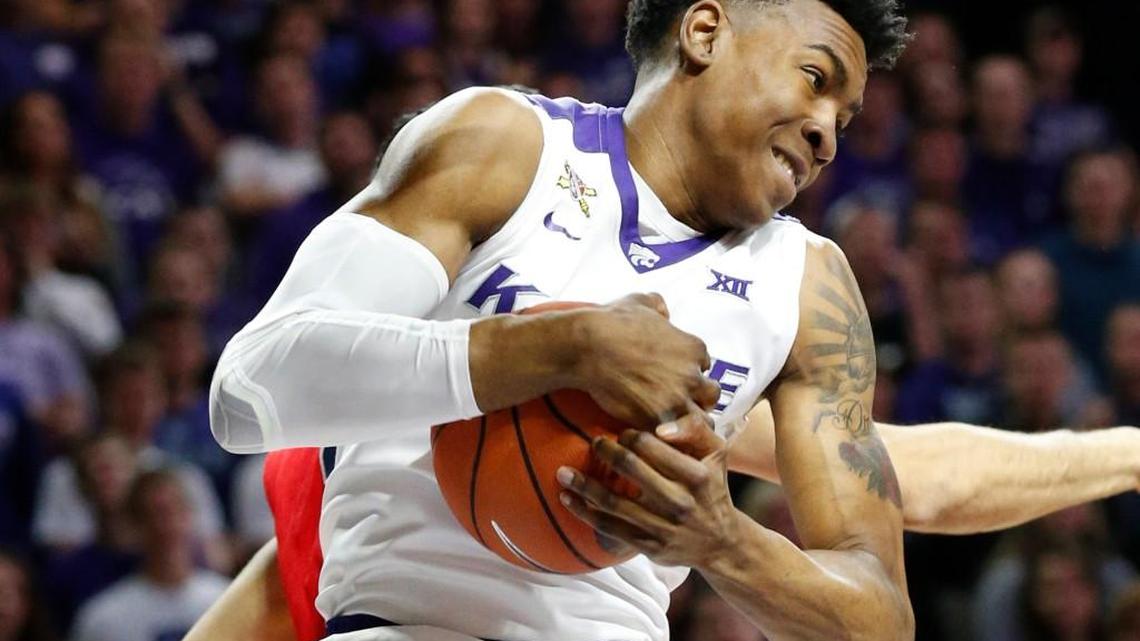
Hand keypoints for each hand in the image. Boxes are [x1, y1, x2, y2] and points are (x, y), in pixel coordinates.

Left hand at [557, 412, 744, 568]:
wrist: (720, 542)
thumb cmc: (712, 487)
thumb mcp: (716, 455)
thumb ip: (694, 429)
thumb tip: (660, 426)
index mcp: (697, 475)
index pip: (653, 446)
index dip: (631, 435)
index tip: (622, 433)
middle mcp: (681, 502)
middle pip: (631, 469)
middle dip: (606, 451)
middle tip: (594, 442)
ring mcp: (663, 527)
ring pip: (614, 502)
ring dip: (583, 485)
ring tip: (562, 472)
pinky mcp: (648, 546)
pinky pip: (609, 527)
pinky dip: (584, 512)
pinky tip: (567, 499)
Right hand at [572, 294, 720, 428]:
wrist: (589, 346)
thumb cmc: (611, 323)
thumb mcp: (639, 302)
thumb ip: (658, 305)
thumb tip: (663, 310)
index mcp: (694, 347)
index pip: (706, 366)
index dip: (691, 372)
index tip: (674, 377)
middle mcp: (693, 374)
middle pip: (710, 394)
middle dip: (697, 399)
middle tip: (675, 402)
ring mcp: (678, 399)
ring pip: (701, 420)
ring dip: (687, 422)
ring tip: (669, 424)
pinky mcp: (660, 418)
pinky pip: (677, 437)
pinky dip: (669, 437)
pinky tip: (654, 432)